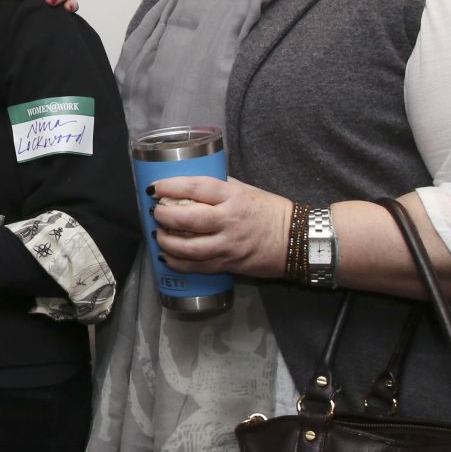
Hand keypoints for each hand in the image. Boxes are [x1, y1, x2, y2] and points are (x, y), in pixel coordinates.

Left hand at [149, 176, 292, 278]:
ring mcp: (228, 245)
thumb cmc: (268, 211)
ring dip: (167, 241)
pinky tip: (167, 256)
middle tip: (156, 213)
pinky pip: (197, 266)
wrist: (296, 240)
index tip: (154, 188)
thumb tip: (186, 185)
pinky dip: (177, 263)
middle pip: (189, 219)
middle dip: (165, 216)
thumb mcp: (245, 190)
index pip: (196, 188)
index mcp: (233, 197)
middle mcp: (229, 220)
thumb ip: (217, 187)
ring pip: (190, 247)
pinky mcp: (228, 264)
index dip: (170, 187)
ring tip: (158, 235)